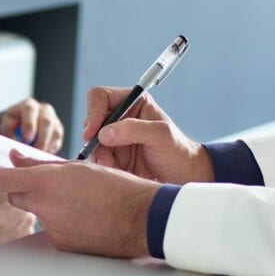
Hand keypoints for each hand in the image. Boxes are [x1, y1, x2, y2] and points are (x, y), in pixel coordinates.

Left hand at [0, 98, 62, 152]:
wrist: (22, 127)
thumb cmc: (13, 126)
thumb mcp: (6, 125)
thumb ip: (9, 129)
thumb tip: (16, 136)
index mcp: (29, 105)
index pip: (30, 110)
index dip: (29, 124)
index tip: (27, 139)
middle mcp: (45, 110)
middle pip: (47, 121)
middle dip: (41, 139)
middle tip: (34, 152)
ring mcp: (54, 120)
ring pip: (55, 133)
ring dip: (45, 146)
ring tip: (35, 155)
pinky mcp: (59, 132)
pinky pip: (57, 142)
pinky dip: (49, 150)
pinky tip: (39, 153)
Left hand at [0, 154, 158, 257]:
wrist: (142, 218)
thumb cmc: (118, 188)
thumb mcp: (79, 167)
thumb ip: (42, 165)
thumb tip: (17, 158)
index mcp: (47, 182)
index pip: (2, 179)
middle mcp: (44, 206)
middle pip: (17, 196)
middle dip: (24, 189)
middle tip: (47, 185)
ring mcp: (52, 228)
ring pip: (39, 214)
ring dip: (50, 207)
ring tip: (81, 203)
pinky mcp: (62, 245)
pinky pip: (54, 231)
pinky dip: (64, 224)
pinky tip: (86, 219)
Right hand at [81, 87, 211, 183]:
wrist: (183, 177)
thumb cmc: (179, 152)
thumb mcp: (162, 136)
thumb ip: (134, 130)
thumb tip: (105, 133)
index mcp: (134, 103)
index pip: (101, 98)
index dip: (93, 112)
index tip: (91, 133)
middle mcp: (122, 118)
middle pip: (92, 122)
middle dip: (95, 140)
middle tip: (105, 157)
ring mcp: (116, 138)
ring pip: (92, 143)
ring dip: (100, 156)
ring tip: (116, 167)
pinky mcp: (114, 156)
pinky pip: (97, 159)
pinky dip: (103, 166)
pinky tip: (117, 171)